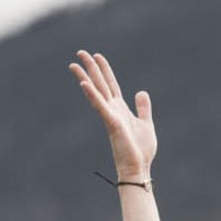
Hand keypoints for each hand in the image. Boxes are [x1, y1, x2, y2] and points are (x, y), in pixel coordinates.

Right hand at [70, 49, 156, 181]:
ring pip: (96, 92)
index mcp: (120, 109)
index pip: (110, 84)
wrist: (138, 168)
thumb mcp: (145, 123)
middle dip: (90, 67)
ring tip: (74, 64)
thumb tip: (140, 92)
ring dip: (85, 77)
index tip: (97, 56)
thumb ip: (142, 108)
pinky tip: (84, 84)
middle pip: (100, 84)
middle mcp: (112, 110)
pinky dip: (92, 95)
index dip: (104, 70)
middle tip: (79, 52)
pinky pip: (100, 107)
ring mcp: (110, 116)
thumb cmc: (141, 150)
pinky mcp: (111, 123)